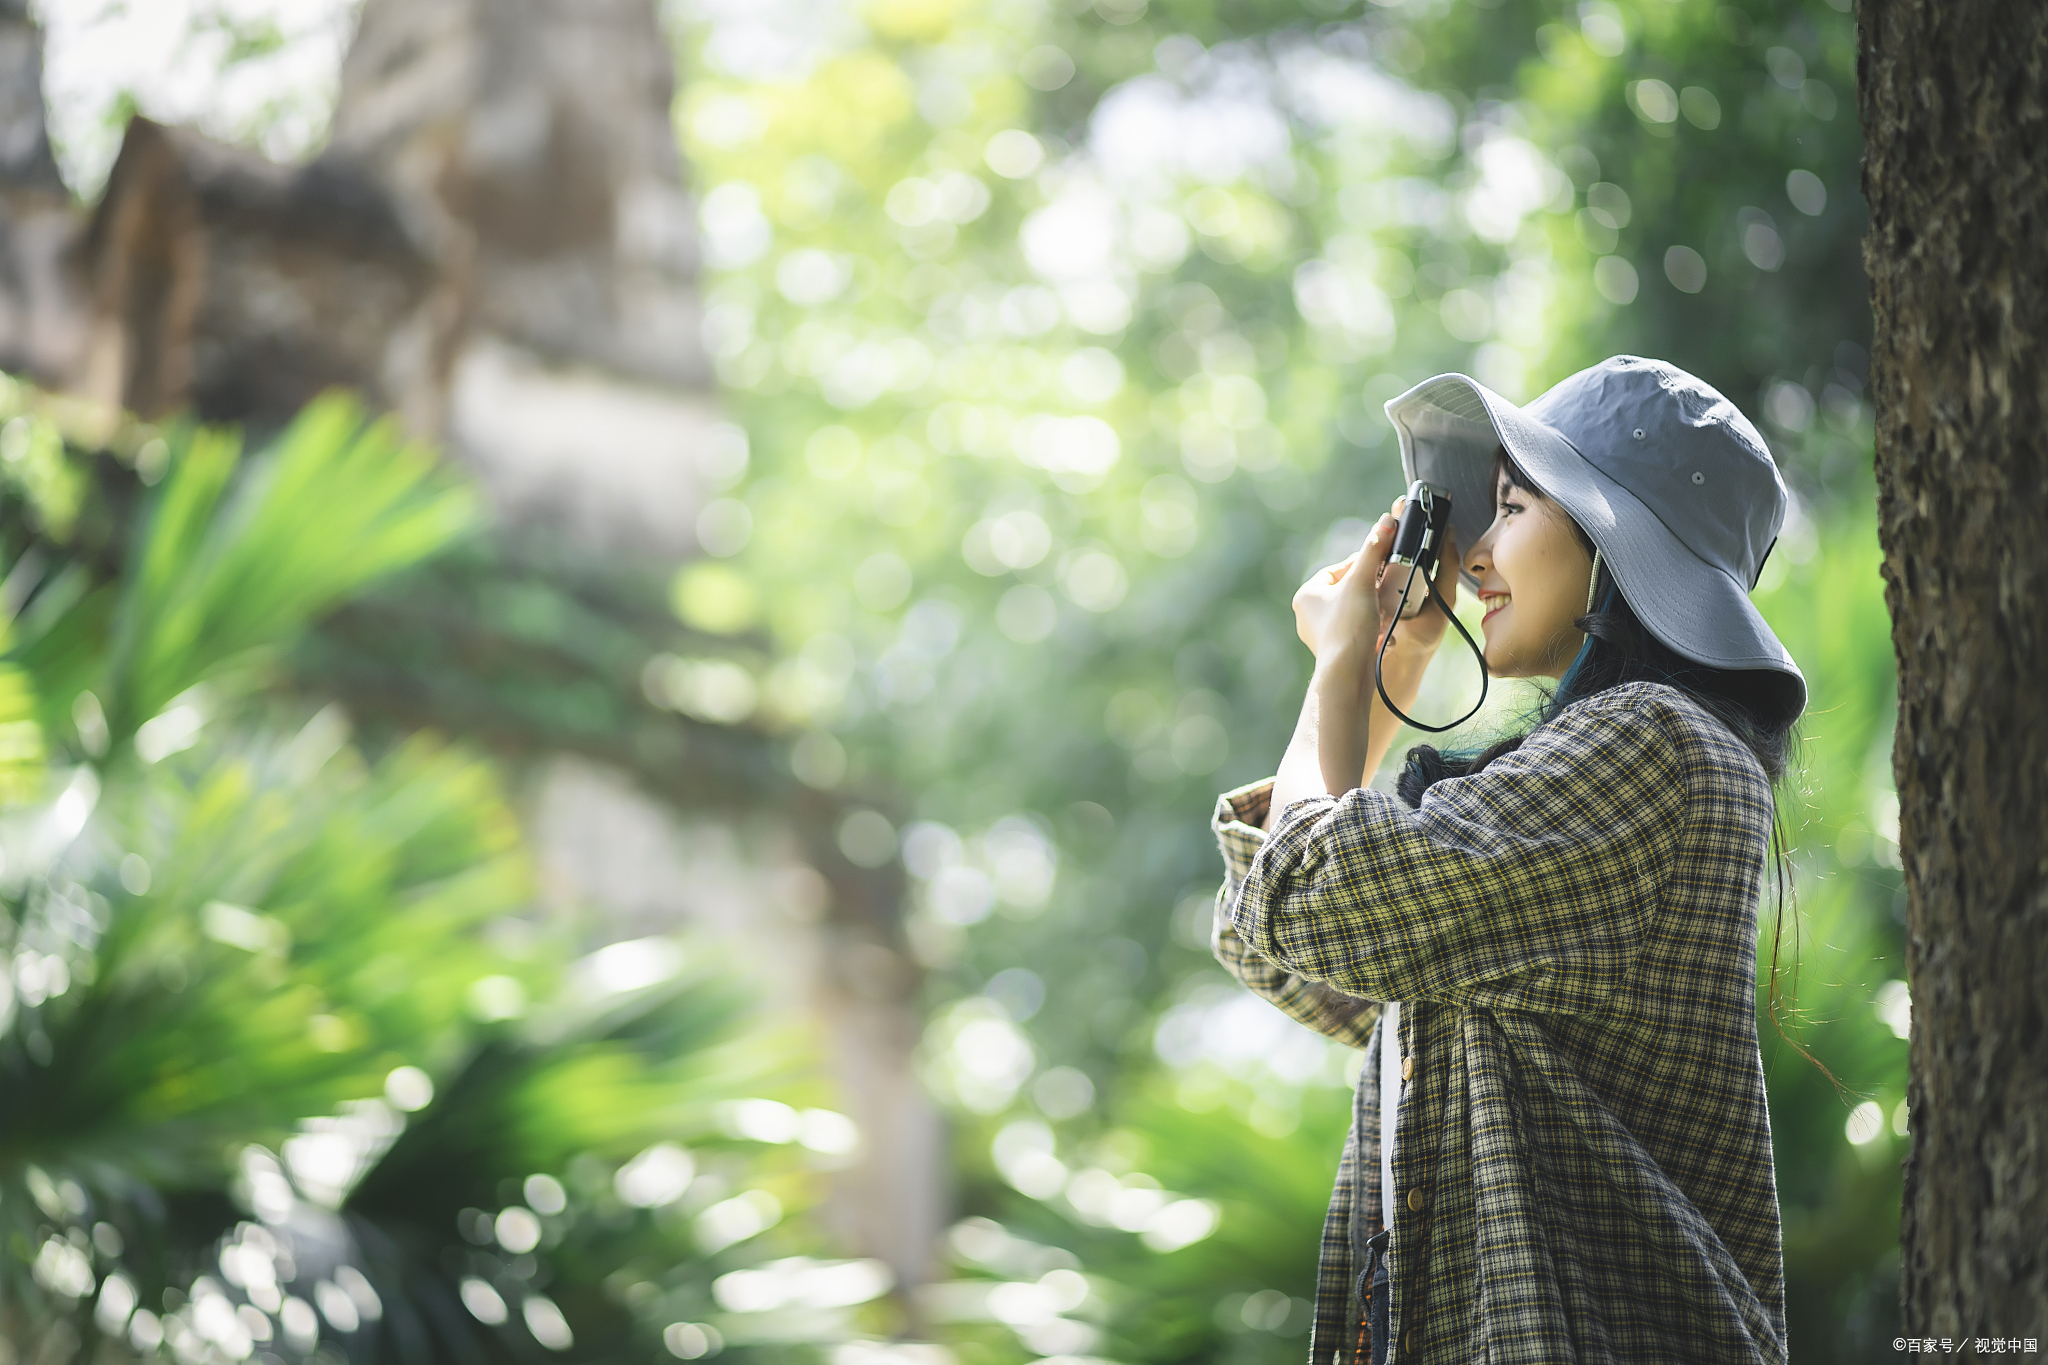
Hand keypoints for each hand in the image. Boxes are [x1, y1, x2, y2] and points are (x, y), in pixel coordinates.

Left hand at [1295, 497, 1462, 661]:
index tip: (1382, 566)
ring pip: (1354, 610)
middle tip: (1387, 589)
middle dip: (1371, 588)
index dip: (1363, 565)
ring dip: (1373, 607)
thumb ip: (1374, 550)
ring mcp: (1321, 634)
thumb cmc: (1348, 627)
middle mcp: (1309, 614)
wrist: (1348, 674)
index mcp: (1307, 594)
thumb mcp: (1362, 582)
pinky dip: (1372, 626)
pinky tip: (1383, 630)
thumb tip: (1386, 522)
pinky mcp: (1336, 650)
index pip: (1339, 568)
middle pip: (1348, 589)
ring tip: (1387, 610)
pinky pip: (1357, 629)